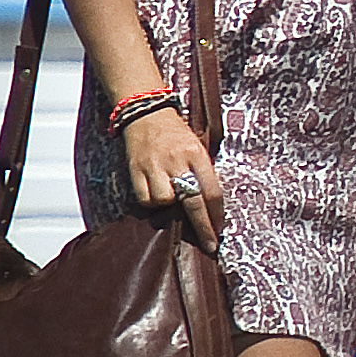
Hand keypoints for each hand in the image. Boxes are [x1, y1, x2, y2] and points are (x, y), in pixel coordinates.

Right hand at [124, 108, 223, 255]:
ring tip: (170, 196)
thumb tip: (209, 206)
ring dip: (169, 205)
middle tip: (210, 244)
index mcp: (196, 153)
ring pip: (165, 200)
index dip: (217, 214)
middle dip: (203, 226)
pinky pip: (145, 198)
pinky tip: (154, 192)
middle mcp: (177, 160)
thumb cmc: (175, 133)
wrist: (146, 112)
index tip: (219, 229)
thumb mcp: (196, 145)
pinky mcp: (136, 170)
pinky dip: (151, 201)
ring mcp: (155, 165)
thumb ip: (202, 172)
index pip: (211, 190)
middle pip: (193, 201)